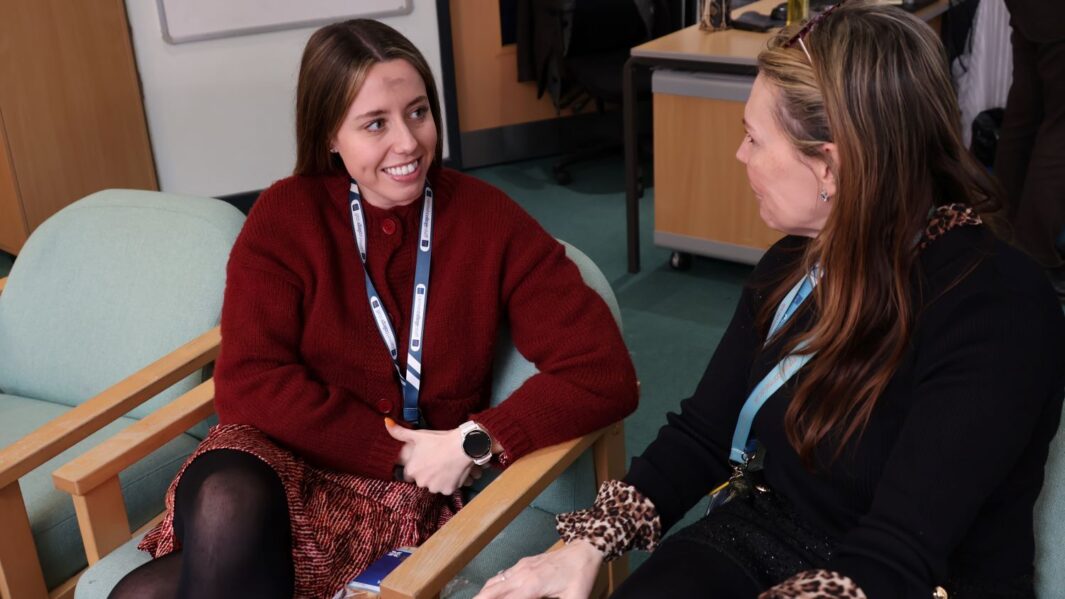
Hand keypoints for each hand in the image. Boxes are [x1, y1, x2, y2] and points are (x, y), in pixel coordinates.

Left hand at [385, 418, 477, 494]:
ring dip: (437, 479)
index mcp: (411, 471)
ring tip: (445, 465)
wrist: (462, 445)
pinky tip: (452, 471)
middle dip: (427, 474)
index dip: (417, 467)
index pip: (409, 474)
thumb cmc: (439, 440)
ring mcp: (435, 488)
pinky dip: (448, 482)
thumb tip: (386, 422)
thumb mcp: (418, 435)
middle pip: (422, 481)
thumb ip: (399, 432)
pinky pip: (446, 488)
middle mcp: (421, 482)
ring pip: (434, 485)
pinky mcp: (448, 490)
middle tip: (436, 461)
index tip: (424, 460)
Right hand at [473, 539, 602, 598]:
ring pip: (493, 582)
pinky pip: (501, 576)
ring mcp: (521, 567)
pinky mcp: (523, 563)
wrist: (584, 549)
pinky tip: (489, 593)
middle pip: (492, 591)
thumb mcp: (576, 598)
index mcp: (532, 586)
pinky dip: (490, 587)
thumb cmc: (581, 576)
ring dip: (482, 595)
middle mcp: (522, 575)